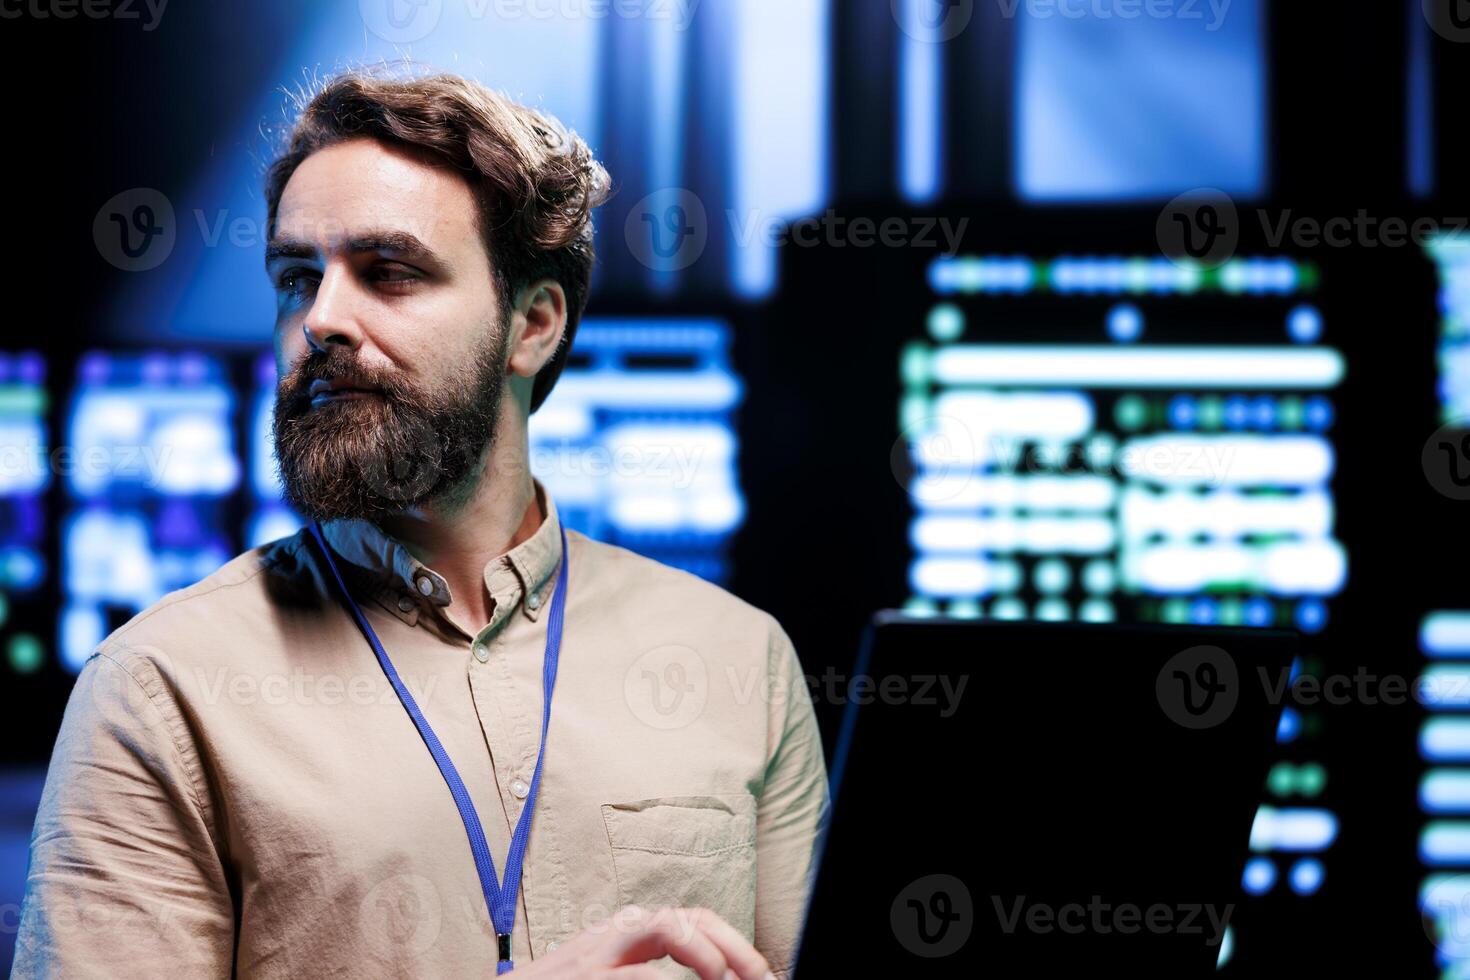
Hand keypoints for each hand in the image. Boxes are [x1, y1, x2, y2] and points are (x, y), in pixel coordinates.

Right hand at [510, 905, 776, 978]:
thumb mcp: (607, 976)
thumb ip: (644, 973)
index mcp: (626, 936)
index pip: (691, 921)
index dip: (733, 944)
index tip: (760, 974)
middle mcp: (615, 935)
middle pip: (687, 917)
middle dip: (733, 946)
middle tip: (761, 978)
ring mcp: (597, 953)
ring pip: (663, 925)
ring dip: (704, 953)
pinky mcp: (584, 977)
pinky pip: (637, 975)